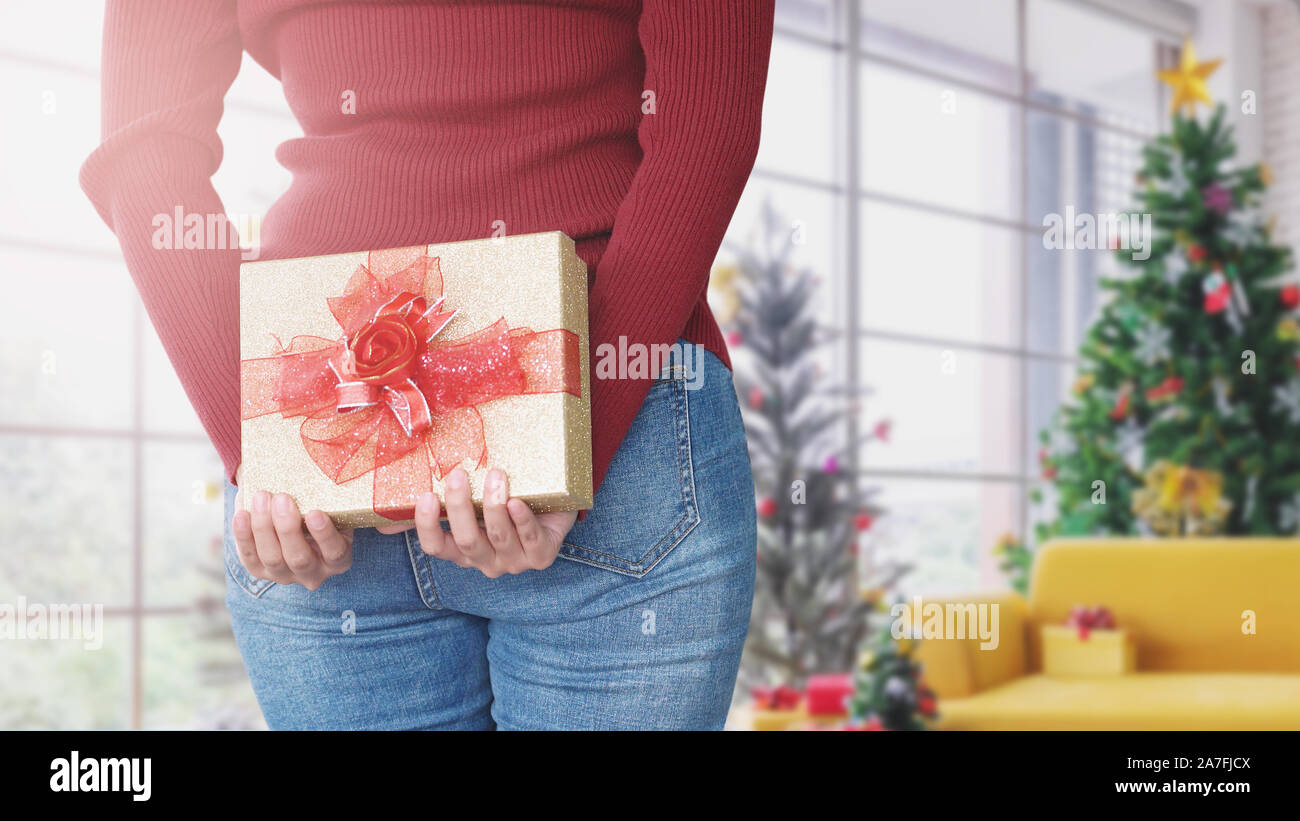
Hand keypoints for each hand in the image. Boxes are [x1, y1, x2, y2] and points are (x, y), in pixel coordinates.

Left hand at [231, 487, 353, 589]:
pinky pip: (249, 557)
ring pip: (272, 558)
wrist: (293, 518)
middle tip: (282, 498)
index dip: (325, 535)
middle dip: (288, 528)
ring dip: (264, 527)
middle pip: (299, 558)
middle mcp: (313, 573)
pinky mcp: (260, 571)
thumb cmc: (316, 509)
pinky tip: (242, 515)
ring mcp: (285, 575)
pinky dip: (244, 536)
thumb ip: (325, 496)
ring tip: (261, 497)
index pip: (335, 552)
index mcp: (337, 559)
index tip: (315, 512)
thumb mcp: (329, 507)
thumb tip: (317, 464)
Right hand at [403, 467, 577, 577]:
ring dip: (494, 505)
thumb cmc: (503, 502)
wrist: (552, 504)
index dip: (428, 525)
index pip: (435, 547)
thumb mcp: (469, 504)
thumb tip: (382, 521)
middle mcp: (486, 562)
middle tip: (458, 475)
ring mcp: (515, 562)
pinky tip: (518, 502)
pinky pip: (530, 540)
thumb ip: (434, 510)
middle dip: (460, 507)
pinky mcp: (543, 556)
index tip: (426, 495)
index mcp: (463, 551)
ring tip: (495, 475)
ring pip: (498, 538)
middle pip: (466, 541)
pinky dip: (522, 520)